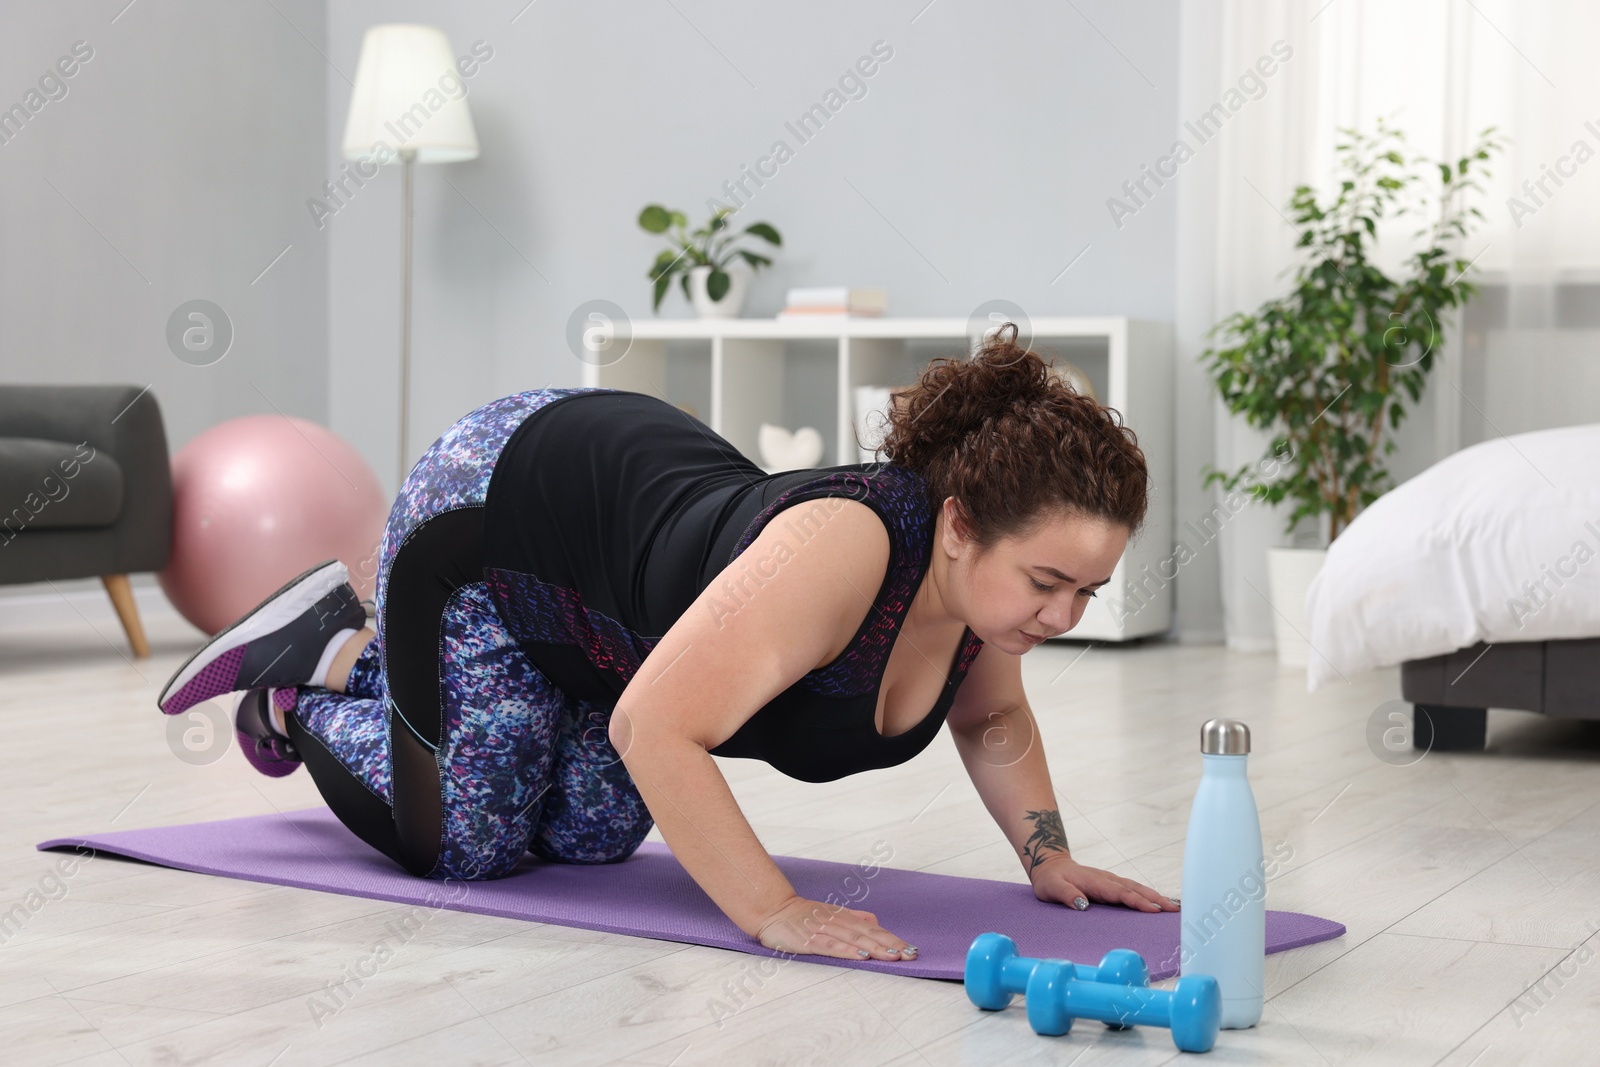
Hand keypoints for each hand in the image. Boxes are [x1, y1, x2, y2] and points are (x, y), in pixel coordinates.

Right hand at [754, 895, 918, 961]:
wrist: (772, 910)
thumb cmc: (802, 915)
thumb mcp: (830, 913)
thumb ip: (853, 917)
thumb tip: (874, 921)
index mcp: (844, 917)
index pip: (873, 929)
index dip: (892, 938)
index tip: (911, 949)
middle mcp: (837, 921)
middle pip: (868, 934)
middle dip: (890, 944)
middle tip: (910, 954)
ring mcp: (823, 930)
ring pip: (853, 939)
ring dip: (874, 947)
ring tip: (893, 956)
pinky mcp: (808, 940)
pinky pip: (830, 945)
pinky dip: (846, 951)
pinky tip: (860, 956)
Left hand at [1030, 857, 1179, 913]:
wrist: (1050, 865)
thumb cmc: (1050, 879)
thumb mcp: (1051, 888)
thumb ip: (1066, 894)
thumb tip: (1083, 904)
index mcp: (1096, 882)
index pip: (1120, 893)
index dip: (1137, 901)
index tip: (1154, 910)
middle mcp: (1107, 880)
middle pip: (1135, 889)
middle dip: (1156, 899)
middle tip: (1175, 910)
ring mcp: (1111, 882)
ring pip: (1137, 888)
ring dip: (1156, 897)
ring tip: (1175, 907)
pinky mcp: (1112, 886)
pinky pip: (1133, 891)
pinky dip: (1148, 896)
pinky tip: (1160, 904)